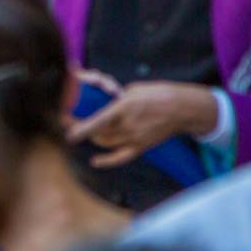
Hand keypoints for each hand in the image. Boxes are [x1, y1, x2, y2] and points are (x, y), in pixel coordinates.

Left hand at [67, 80, 217, 168]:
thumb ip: (114, 99)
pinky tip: (95, 160)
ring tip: (87, 131)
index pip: (99, 121)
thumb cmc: (156, 94)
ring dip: (93, 137)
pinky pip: (120, 157)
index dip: (82, 128)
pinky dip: (106, 160)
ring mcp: (135, 138)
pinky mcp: (141, 147)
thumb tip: (100, 104)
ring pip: (105, 143)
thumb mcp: (132, 89)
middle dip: (82, 129)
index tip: (69, 133)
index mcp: (124, 108)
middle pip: (98, 133)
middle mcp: (128, 126)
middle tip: (71, 122)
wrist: (181, 108)